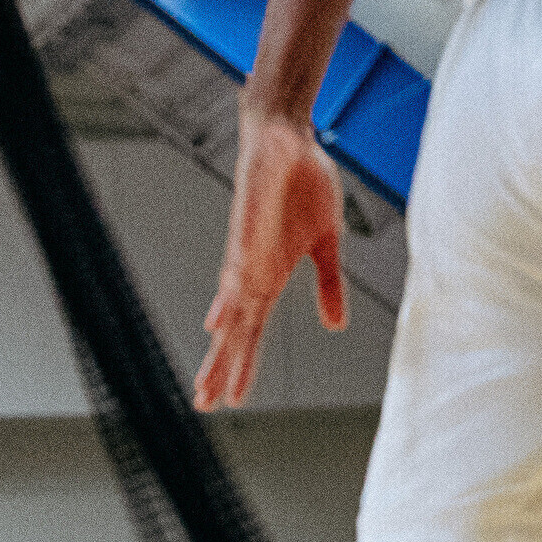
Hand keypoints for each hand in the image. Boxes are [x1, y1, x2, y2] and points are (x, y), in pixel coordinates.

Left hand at [194, 107, 346, 410]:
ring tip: (209, 371)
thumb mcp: (326, 244)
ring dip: (221, 338)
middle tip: (205, 402)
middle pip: (234, 328)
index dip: (243, 365)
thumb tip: (335, 326)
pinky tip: (221, 311)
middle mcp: (252, 270)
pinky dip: (232, 287)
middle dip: (221, 366)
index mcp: (270, 277)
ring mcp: (247, 248)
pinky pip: (240, 258)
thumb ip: (328, 286)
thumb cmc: (303, 187)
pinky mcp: (247, 222)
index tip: (233, 399)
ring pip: (231, 303)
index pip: (252, 331)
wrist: (286, 140)